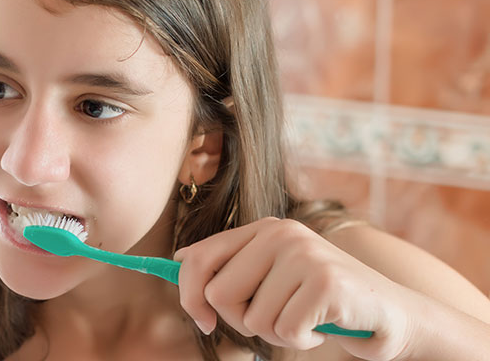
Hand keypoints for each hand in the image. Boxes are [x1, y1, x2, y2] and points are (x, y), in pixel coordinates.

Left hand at [173, 217, 422, 360]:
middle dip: (241, 320)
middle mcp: (283, 233)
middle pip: (219, 294)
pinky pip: (285, 331)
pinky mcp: (327, 283)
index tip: (203, 320)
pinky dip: (303, 340)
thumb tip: (177, 260)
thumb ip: (229, 267)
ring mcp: (306, 255)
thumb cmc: (320, 300)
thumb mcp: (271, 277)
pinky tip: (323, 326)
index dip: (189, 295)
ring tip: (306, 319)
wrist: (390, 313)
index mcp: (264, 228)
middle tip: (276, 318)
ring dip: (277, 332)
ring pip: (252, 318)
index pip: (199, 258)